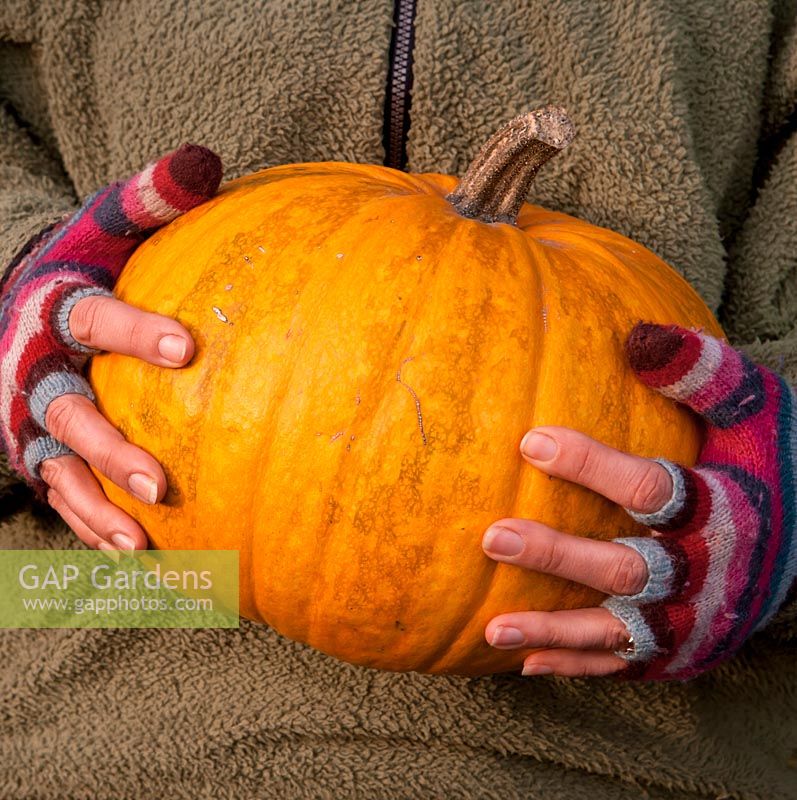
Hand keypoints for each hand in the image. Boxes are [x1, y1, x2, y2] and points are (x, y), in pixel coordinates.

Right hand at [0, 144, 222, 549]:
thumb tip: (206, 160)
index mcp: (56, 306)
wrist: (22, 298)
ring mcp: (28, 416)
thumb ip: (151, 197)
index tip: (188, 350)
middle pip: (64, 410)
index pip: (94, 318)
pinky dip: (91, 522)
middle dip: (108, 449)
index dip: (134, 332)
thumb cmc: (82, 259)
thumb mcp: (108, 220)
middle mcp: (32, 367)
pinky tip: (138, 554)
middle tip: (160, 482)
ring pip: (56, 466)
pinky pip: (60, 491)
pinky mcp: (36, 448)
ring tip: (145, 542)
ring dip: (95, 506)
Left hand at [482, 323, 796, 680]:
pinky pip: (624, 664)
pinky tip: (525, 664)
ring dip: (554, 629)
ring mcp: (693, 621)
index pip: (653, 490)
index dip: (592, 467)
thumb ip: (704, 376)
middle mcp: (707, 574)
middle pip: (626, 570)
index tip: (531, 442)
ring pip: (616, 629)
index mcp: (723, 511)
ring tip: (494, 629)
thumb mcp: (755, 413)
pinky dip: (577, 665)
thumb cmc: (773, 466)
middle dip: (559, 557)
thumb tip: (640, 337)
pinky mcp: (682, 649)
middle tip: (495, 538)